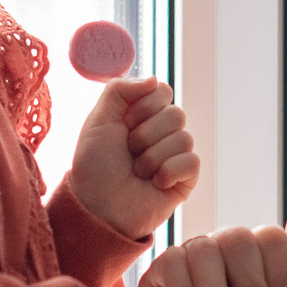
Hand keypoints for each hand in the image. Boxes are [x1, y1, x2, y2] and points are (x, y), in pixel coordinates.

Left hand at [69, 77, 197, 241]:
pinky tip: (154, 183)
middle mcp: (161, 133)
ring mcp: (175, 155)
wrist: (97, 206)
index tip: (125, 124)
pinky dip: (168, 171)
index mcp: (142, 115)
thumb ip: (119, 89)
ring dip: (152, 157)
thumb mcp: (98, 119)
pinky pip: (192, 162)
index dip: (145, 106)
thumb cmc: (94, 166)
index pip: (163, 91)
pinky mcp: (185, 179)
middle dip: (146, 135)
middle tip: (129, 152)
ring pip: (183, 138)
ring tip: (137, 172)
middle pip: (176, 114)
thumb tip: (154, 79)